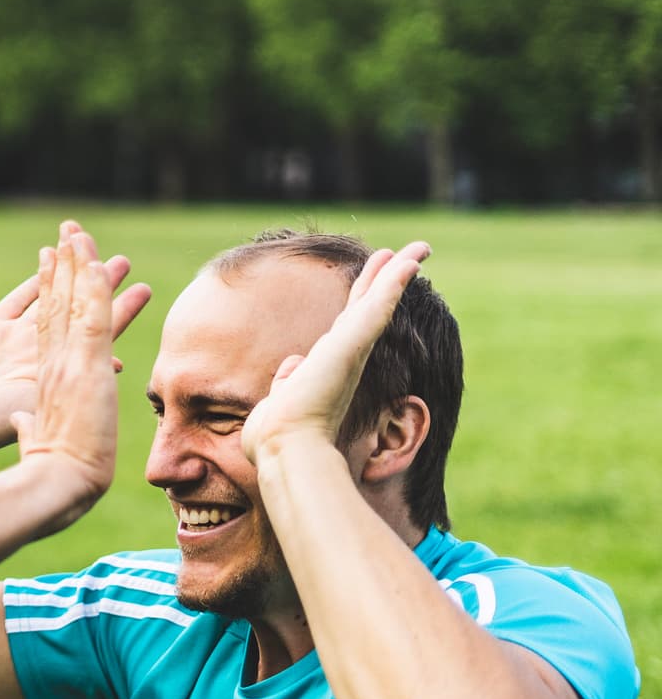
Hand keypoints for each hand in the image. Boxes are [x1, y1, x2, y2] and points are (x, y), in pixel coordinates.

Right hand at [0, 236, 150, 463]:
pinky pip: (17, 300)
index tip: (144, 290)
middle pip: (78, 307)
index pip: (98, 332)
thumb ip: (74, 383)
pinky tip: (48, 256)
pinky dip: (34, 280)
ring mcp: (15, 339)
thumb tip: (117, 363)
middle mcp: (42, 351)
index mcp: (60, 369)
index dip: (120, 309)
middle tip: (124, 260)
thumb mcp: (43, 404)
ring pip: (50, 295)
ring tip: (86, 245)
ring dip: (68, 269)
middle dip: (99, 282)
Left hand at [241, 242, 431, 463]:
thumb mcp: (281, 401)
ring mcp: (351, 351)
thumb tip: (292, 365)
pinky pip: (378, 307)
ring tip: (418, 249)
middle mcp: (346, 358)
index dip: (362, 300)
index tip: (373, 280)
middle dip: (385, 279)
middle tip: (406, 255)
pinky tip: (408, 261)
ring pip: (379, 302)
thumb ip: (288, 380)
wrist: (286, 448)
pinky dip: (393, 283)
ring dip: (397, 273)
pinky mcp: (351, 346)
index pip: (348, 325)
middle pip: (369, 307)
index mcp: (329, 368)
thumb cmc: (279, 436)